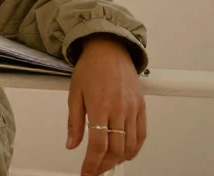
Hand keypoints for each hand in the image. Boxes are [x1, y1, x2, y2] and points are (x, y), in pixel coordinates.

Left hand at [66, 36, 146, 175]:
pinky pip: (142, 134)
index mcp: (99, 105)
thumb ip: (74, 122)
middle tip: (95, 170)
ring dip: (119, 160)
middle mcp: (119, 108)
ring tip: (107, 164)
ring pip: (131, 145)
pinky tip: (125, 154)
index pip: (98, 144)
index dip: (92, 164)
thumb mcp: (74, 94)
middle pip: (116, 148)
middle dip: (104, 165)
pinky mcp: (142, 107)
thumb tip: (71, 144)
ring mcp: (133, 108)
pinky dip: (135, 149)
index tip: (86, 172)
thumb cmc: (90, 68)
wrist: (109, 49)